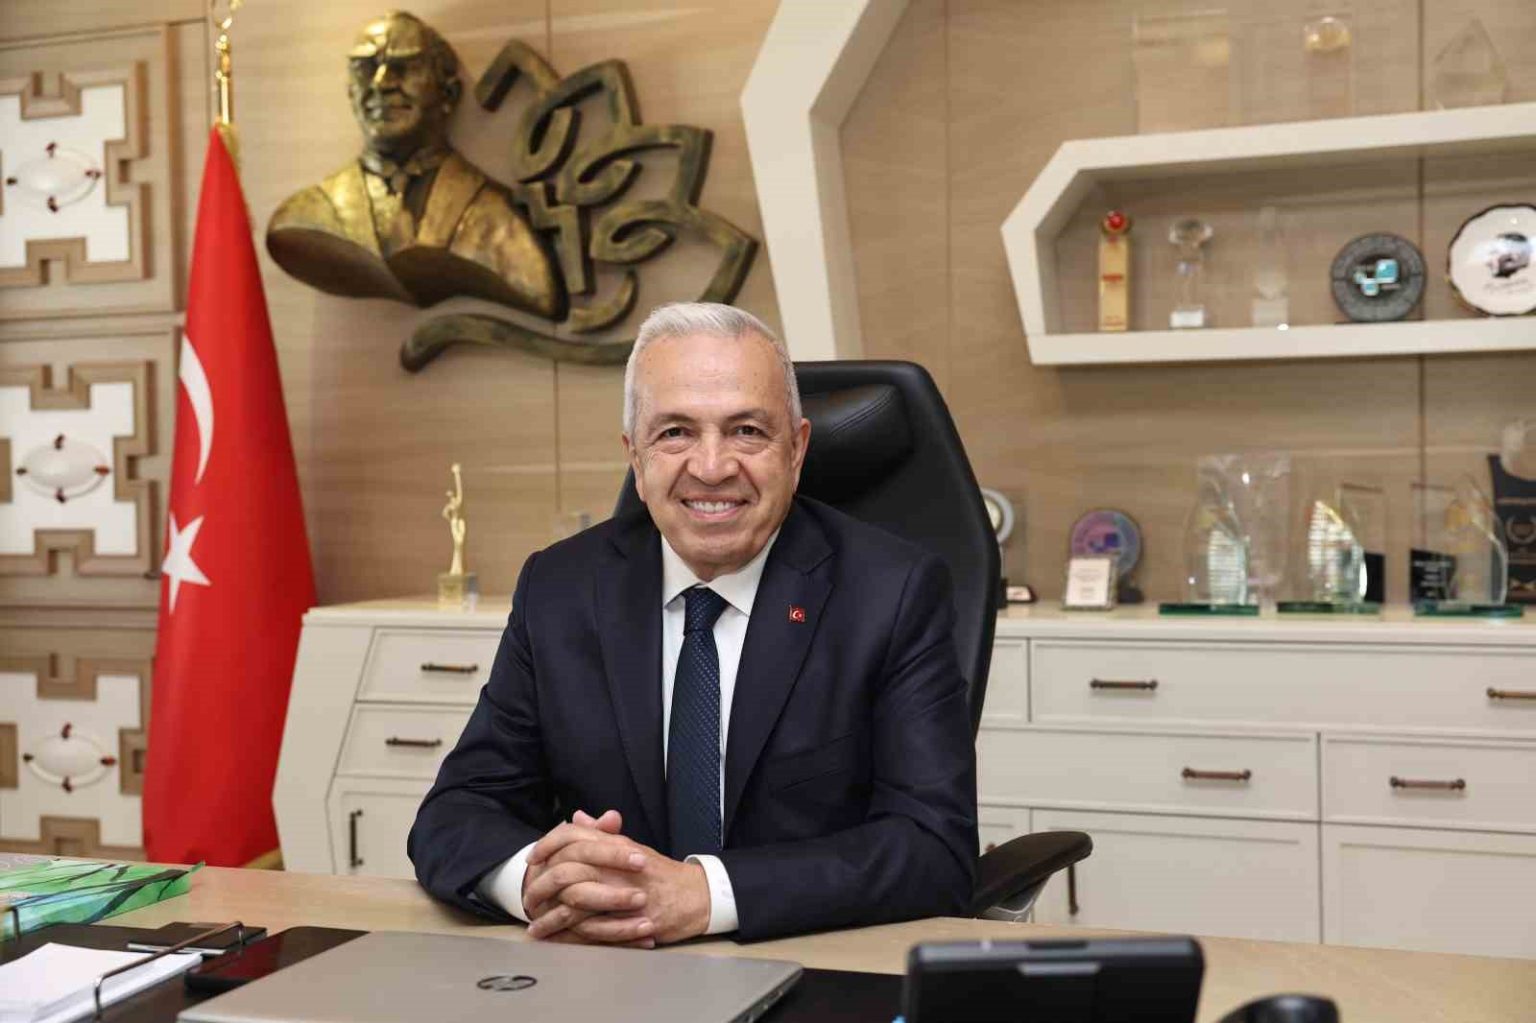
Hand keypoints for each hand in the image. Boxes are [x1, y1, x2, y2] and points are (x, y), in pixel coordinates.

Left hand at [524, 810, 710, 945]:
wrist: (697, 896)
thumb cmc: (661, 874)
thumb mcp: (631, 848)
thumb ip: (602, 835)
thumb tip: (577, 818)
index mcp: (616, 845)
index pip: (573, 836)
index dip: (548, 845)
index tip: (532, 859)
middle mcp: (617, 866)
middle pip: (566, 870)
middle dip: (540, 887)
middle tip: (528, 899)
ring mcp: (623, 894)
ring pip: (575, 903)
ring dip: (550, 917)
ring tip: (535, 926)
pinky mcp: (630, 920)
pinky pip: (592, 929)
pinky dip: (570, 936)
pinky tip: (557, 940)